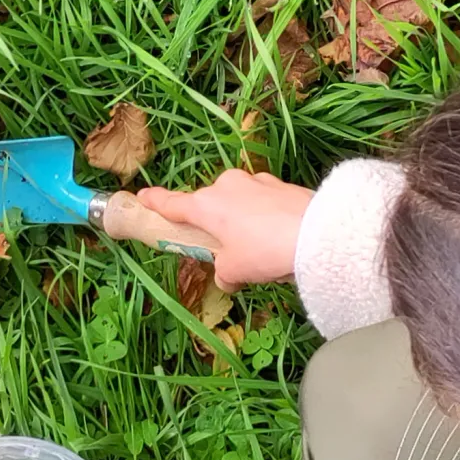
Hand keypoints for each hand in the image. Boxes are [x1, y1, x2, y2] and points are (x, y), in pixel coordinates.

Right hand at [135, 168, 313, 289]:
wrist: (318, 234)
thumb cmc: (264, 251)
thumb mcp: (236, 271)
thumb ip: (224, 272)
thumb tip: (226, 277)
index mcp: (206, 205)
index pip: (172, 204)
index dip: (155, 203)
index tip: (141, 197)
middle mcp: (227, 186)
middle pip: (211, 205)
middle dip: (214, 224)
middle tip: (227, 250)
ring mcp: (256, 182)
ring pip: (239, 203)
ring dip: (242, 221)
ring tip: (261, 250)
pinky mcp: (281, 185)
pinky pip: (264, 203)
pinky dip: (265, 218)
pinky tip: (280, 239)